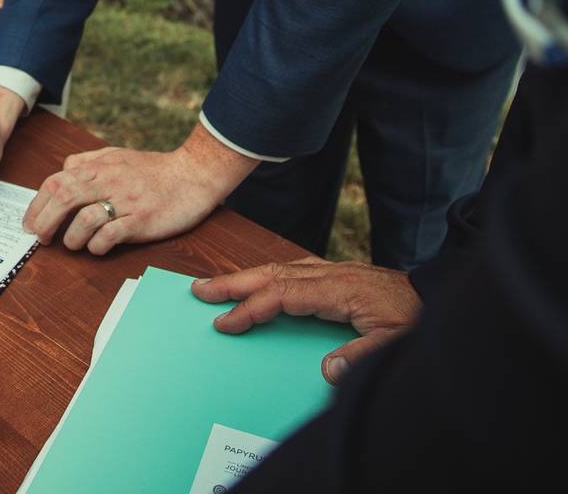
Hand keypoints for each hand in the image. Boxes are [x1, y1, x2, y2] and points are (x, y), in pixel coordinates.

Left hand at [22, 124, 259, 254]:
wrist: (194, 175)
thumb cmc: (155, 169)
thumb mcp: (117, 155)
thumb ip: (88, 161)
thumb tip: (63, 170)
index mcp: (99, 166)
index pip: (55, 181)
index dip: (36, 204)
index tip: (29, 222)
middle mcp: (108, 181)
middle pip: (63, 198)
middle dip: (44, 222)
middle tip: (40, 239)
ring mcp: (126, 201)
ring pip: (84, 218)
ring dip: (72, 237)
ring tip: (73, 244)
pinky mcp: (142, 220)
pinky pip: (111, 235)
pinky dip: (97, 245)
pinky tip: (98, 248)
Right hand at [191, 257, 421, 384]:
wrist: (441, 296)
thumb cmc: (420, 318)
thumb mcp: (397, 343)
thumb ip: (362, 356)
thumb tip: (327, 370)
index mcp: (341, 289)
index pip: (283, 295)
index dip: (251, 309)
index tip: (225, 323)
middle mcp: (332, 275)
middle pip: (273, 274)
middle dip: (233, 282)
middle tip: (199, 290)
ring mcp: (334, 272)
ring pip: (280, 269)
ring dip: (246, 277)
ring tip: (217, 286)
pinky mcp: (338, 275)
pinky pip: (293, 271)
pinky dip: (267, 276)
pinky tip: (258, 282)